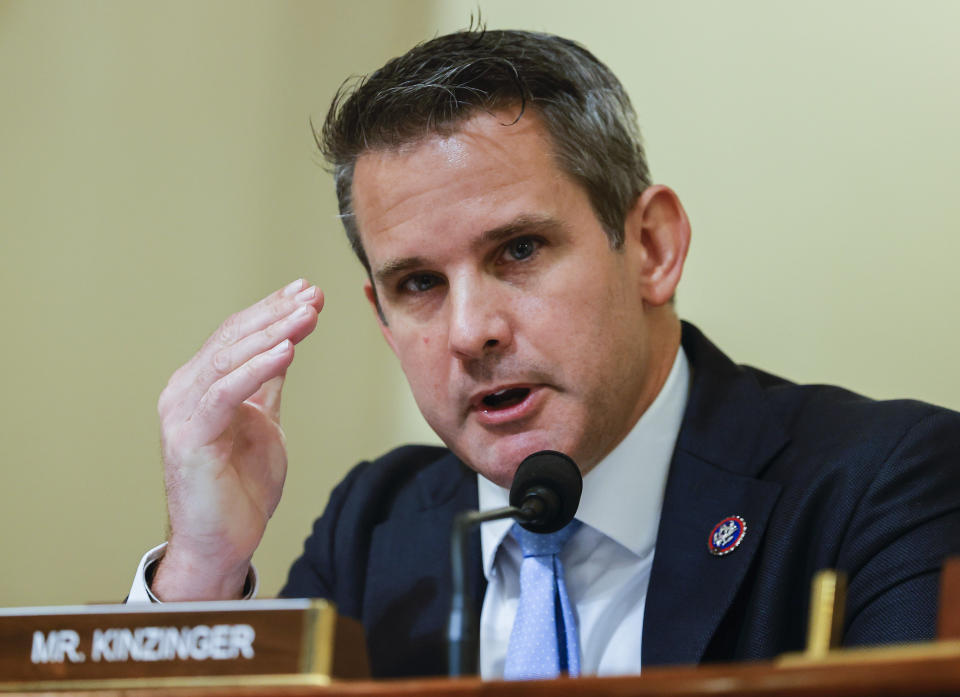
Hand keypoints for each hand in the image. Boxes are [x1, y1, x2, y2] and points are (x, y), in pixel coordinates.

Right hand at [152, 279, 323, 599]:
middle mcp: (185, 391)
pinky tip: (287, 350)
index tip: (308, 292)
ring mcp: (183, 413)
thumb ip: (267, 385)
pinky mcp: (191, 437)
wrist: (222, 543)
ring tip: (308, 314)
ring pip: (228, 358)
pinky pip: (226, 393)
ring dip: (272, 332)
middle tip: (313, 295)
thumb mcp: (263, 423)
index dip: (272, 310)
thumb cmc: (239, 488)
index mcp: (201, 385)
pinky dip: (257, 368)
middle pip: (232, 338)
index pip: (236, 334)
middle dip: (277, 313)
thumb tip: (285, 345)